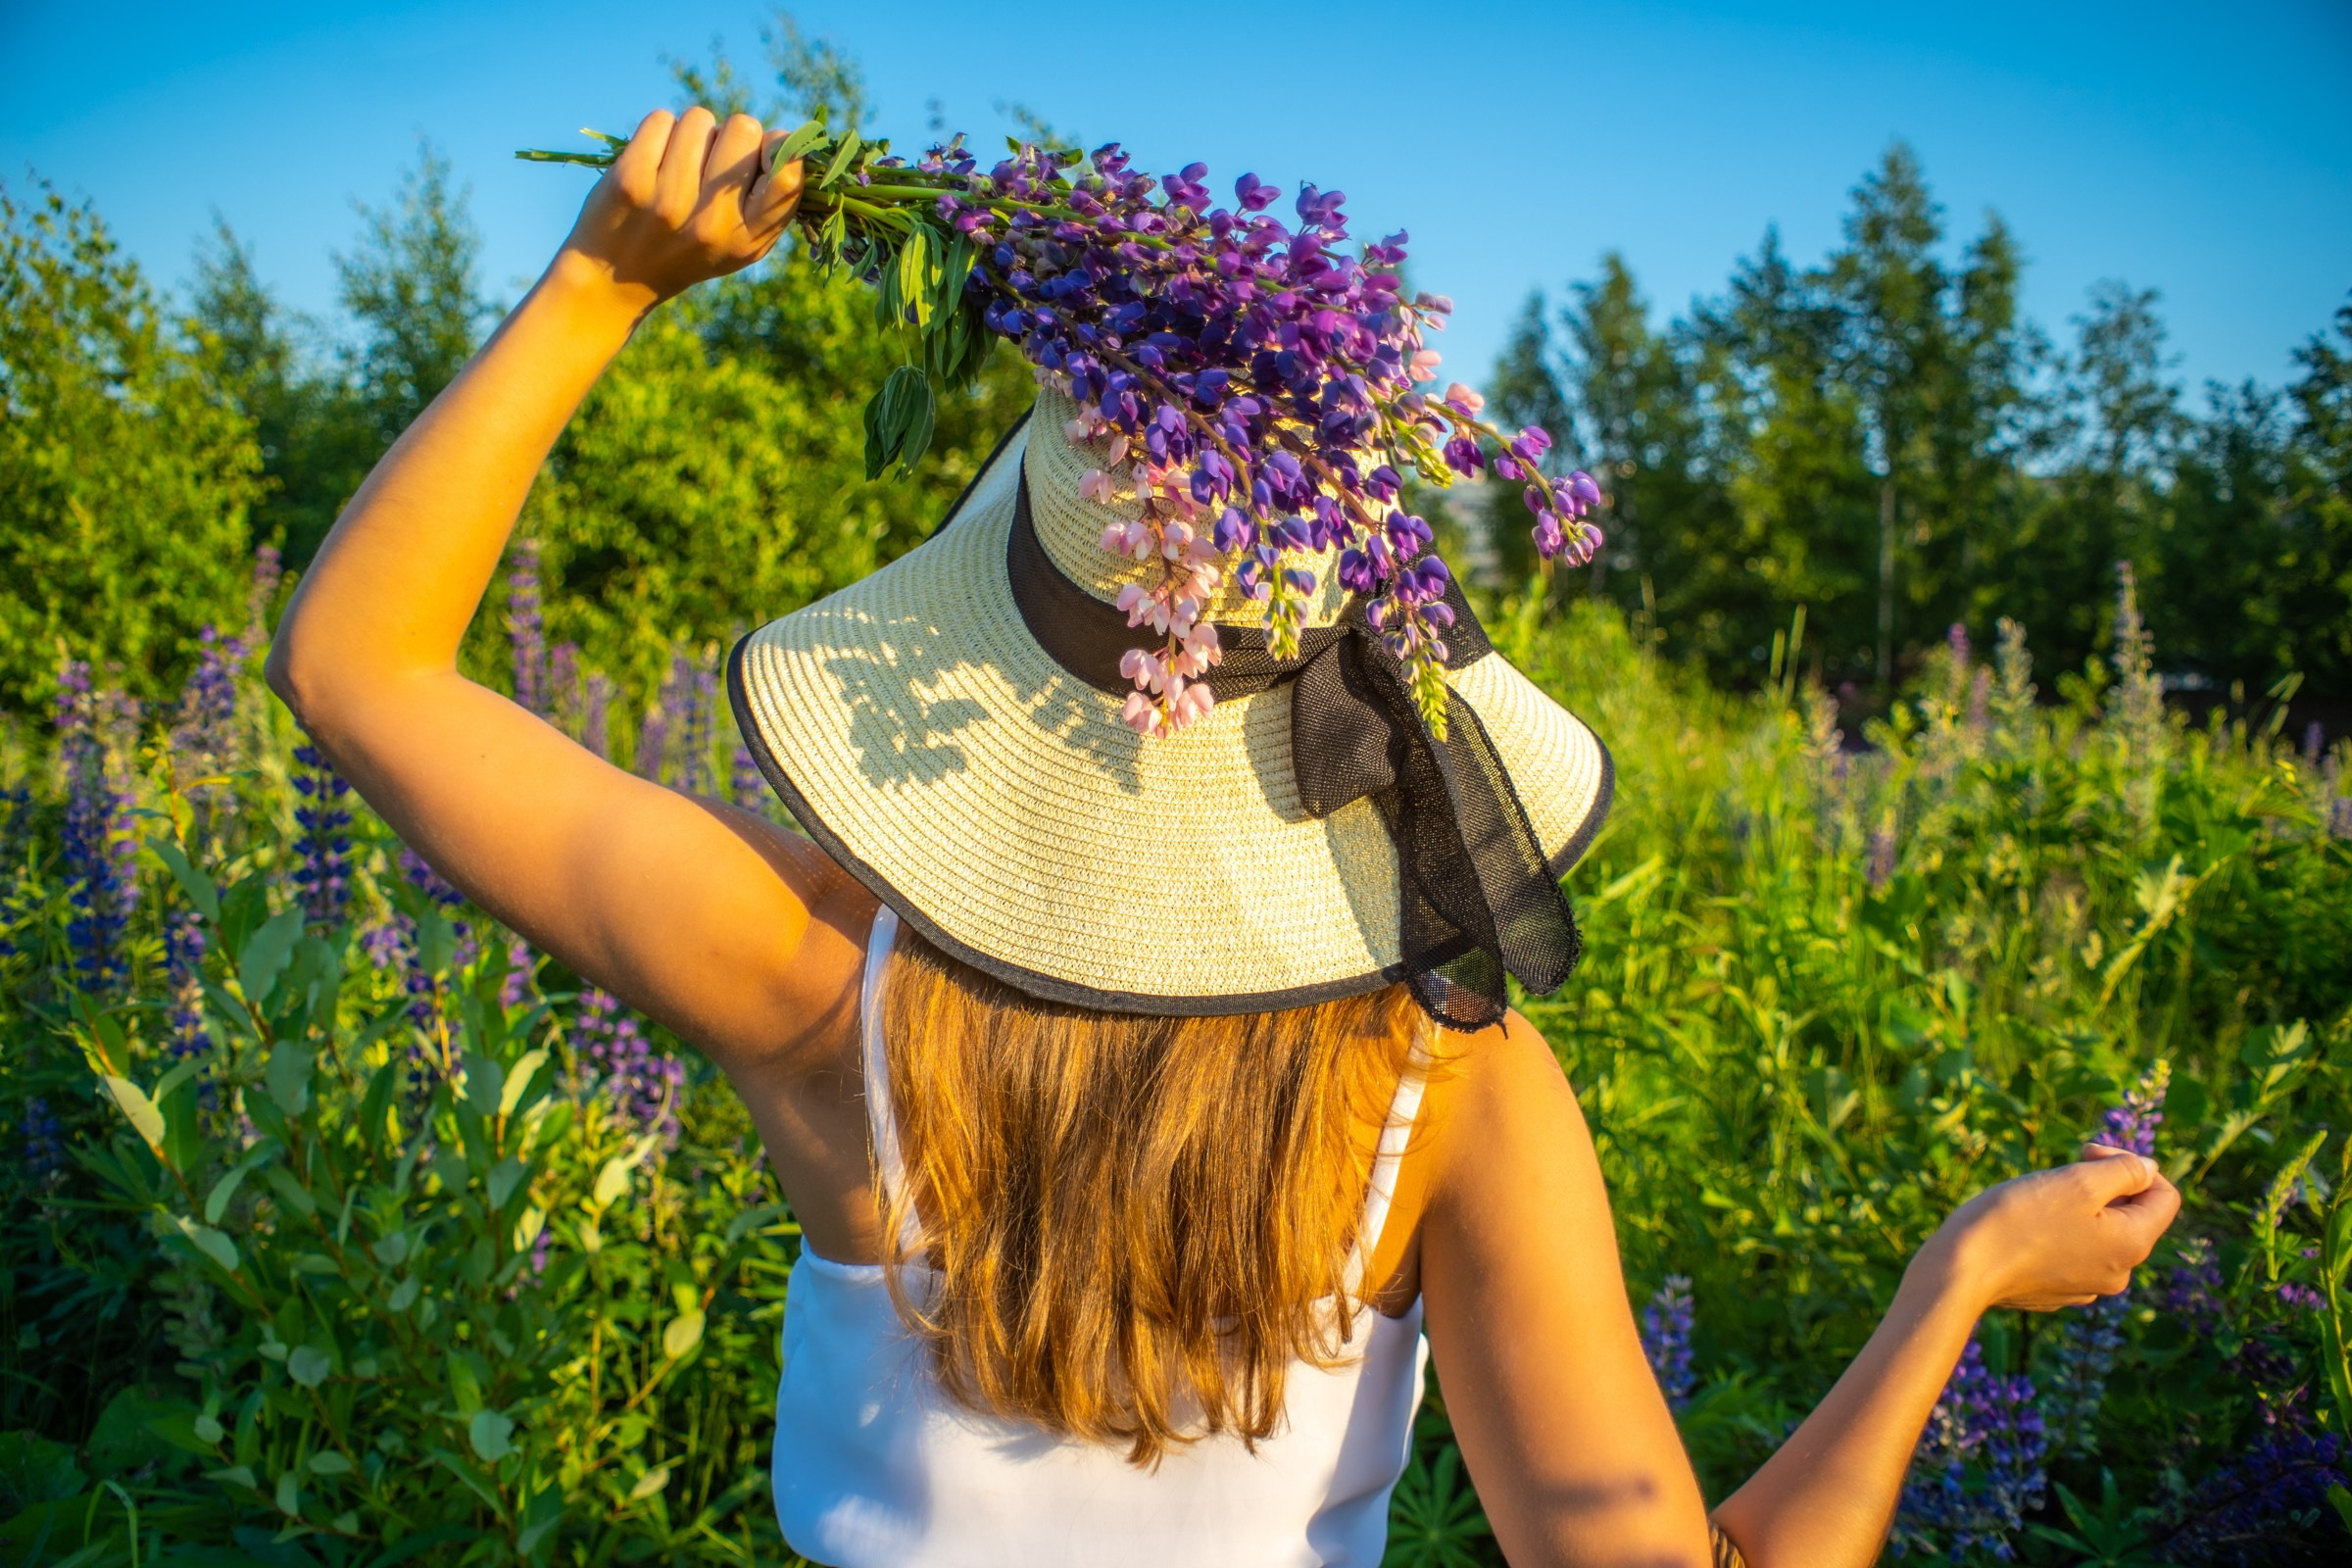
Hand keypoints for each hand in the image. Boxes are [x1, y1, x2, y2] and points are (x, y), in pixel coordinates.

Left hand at [553, 107, 804, 312]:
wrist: (614, 278)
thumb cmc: (689, 249)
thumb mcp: (741, 244)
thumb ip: (771, 203)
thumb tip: (787, 138)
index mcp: (749, 239)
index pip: (788, 173)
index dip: (779, 147)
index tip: (761, 154)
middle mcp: (713, 223)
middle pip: (744, 127)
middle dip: (728, 134)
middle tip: (709, 164)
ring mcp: (670, 201)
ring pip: (699, 119)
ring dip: (690, 132)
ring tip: (677, 165)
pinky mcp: (632, 181)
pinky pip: (661, 120)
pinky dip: (658, 131)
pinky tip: (651, 160)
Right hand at [1930, 1143, 2181, 1312]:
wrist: (1961, 1270)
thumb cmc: (2020, 1218)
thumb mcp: (2077, 1180)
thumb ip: (2124, 1169)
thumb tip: (2148, 1169)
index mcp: (2133, 1244)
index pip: (2165, 1196)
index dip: (2132, 1164)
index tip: (2085, 1153)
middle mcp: (2119, 1273)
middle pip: (2132, 1215)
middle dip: (2102, 1186)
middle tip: (2059, 1173)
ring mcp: (2086, 1287)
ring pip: (2099, 1234)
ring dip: (2078, 1209)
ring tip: (2036, 1200)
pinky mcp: (2055, 1293)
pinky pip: (2071, 1254)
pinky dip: (2057, 1234)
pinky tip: (2023, 1228)